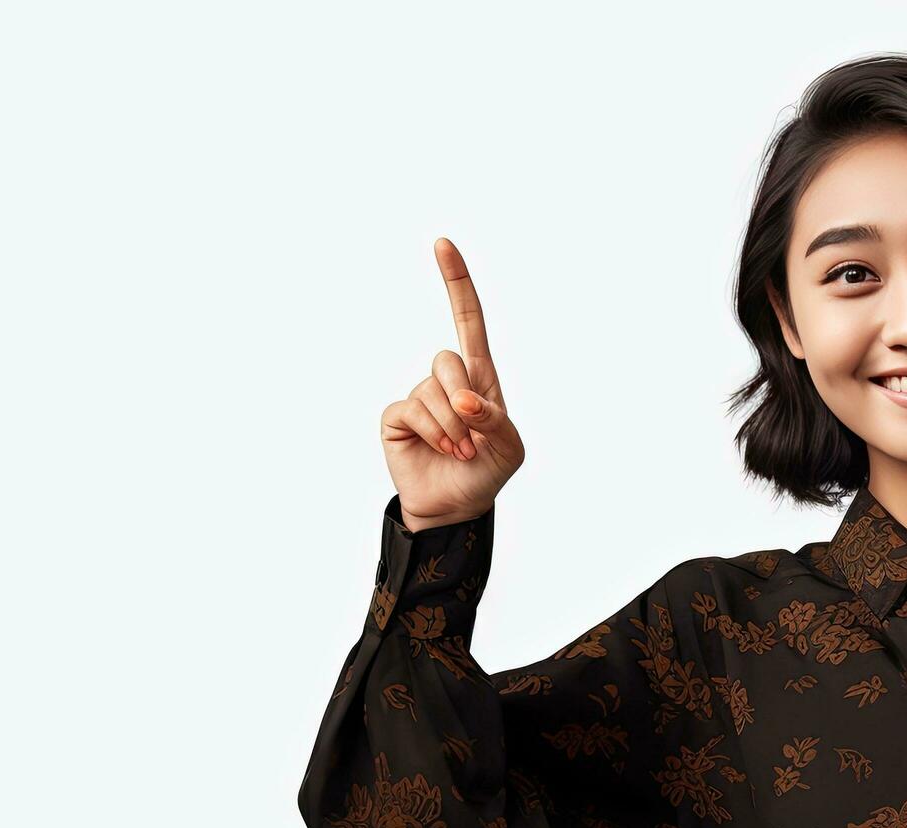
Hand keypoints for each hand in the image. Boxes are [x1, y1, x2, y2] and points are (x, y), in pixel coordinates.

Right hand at [379, 238, 526, 529]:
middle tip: (474, 437)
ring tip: (461, 451)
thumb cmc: (488, 471)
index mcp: (479, 375)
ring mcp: (419, 396)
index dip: (456, 282)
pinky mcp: (397, 417)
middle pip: (447, 359)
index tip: (442, 244)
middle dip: (463, 399)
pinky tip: (442, 451)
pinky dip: (433, 434)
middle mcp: (446, 379)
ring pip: (431, 392)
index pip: (468, 319)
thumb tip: (464, 402)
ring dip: (452, 428)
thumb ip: (495, 419)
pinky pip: (412, 411)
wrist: (458, 506)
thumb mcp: (508, 446)